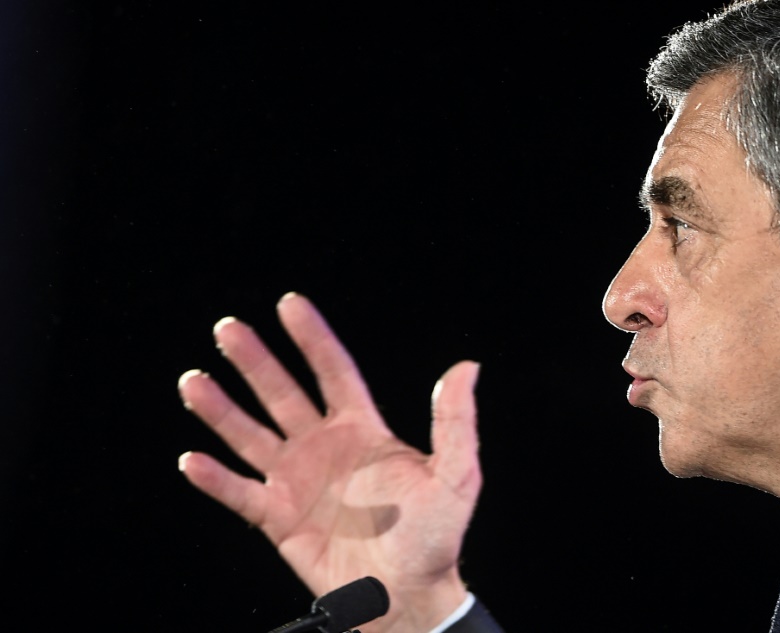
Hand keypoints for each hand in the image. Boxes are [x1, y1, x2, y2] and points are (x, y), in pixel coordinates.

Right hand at [178, 292, 480, 631]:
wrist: (406, 596)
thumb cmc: (435, 537)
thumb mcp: (456, 475)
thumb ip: (454, 421)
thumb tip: (466, 367)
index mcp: (361, 430)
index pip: (332, 371)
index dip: (312, 338)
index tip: (289, 304)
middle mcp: (324, 448)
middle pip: (282, 393)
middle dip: (255, 362)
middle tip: (227, 330)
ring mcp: (297, 481)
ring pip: (250, 436)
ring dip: (221, 410)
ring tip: (193, 382)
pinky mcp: (278, 519)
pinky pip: (240, 493)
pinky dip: (215, 478)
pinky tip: (192, 460)